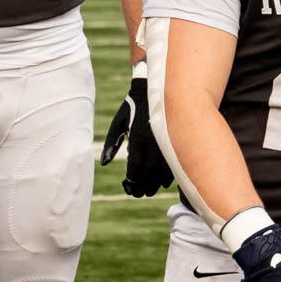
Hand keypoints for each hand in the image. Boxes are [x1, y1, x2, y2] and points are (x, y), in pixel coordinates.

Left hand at [100, 73, 174, 197]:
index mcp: (138, 138)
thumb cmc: (132, 107)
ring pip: (164, 171)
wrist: (154, 88)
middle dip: (143, 187)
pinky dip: (169, 176)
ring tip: (149, 192)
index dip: (132, 180)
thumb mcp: (118, 123)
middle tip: (137, 194)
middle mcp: (153, 142)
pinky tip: (163, 183)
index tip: (127, 185)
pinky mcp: (176, 140)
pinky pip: (175, 163)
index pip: (135, 166)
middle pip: (149, 173)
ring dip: (156, 185)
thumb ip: (111, 143)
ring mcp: (167, 141)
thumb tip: (104, 163)